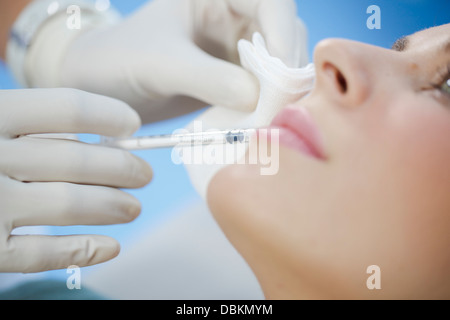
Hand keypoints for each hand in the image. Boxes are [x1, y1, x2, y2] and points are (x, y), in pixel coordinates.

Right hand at [0, 88, 151, 272]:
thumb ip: (32, 124)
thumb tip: (107, 138)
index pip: (66, 108)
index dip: (108, 115)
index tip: (132, 124)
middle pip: (76, 160)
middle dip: (122, 168)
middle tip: (144, 174)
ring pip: (68, 205)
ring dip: (111, 207)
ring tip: (134, 207)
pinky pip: (42, 255)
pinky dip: (83, 251)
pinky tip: (111, 246)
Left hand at [60, 0, 307, 121]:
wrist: (98, 90)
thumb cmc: (119, 61)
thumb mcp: (160, 63)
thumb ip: (208, 78)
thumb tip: (257, 96)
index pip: (270, 0)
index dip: (283, 31)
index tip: (280, 70)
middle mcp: (231, 18)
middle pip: (283, 34)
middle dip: (284, 68)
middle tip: (280, 105)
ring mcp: (233, 51)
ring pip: (277, 66)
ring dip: (278, 91)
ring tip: (270, 117)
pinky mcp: (231, 81)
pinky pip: (261, 91)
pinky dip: (264, 107)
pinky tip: (257, 123)